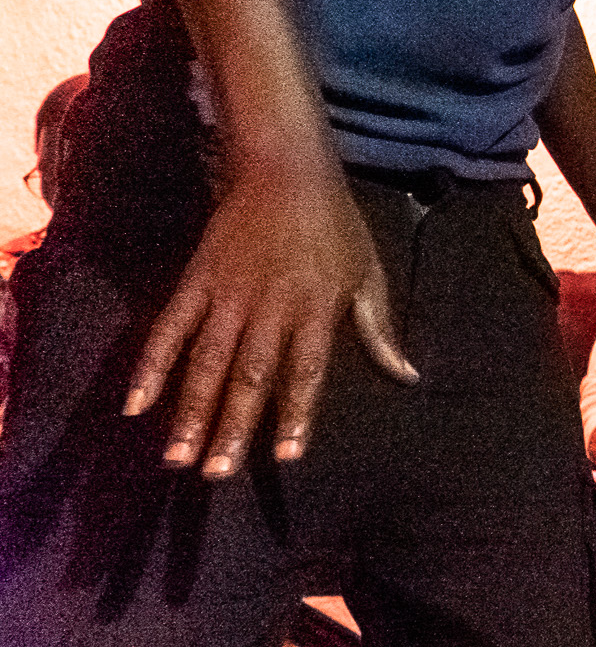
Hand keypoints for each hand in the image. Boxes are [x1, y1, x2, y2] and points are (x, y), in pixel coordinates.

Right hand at [125, 165, 416, 477]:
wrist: (284, 171)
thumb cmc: (335, 226)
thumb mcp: (368, 274)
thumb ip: (379, 330)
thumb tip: (407, 376)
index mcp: (316, 308)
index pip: (306, 371)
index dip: (296, 413)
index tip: (286, 456)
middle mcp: (270, 307)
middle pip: (249, 376)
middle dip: (232, 427)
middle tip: (217, 474)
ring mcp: (228, 296)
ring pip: (206, 362)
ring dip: (190, 411)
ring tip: (178, 457)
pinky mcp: (195, 282)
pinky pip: (169, 330)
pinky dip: (151, 366)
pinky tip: (136, 405)